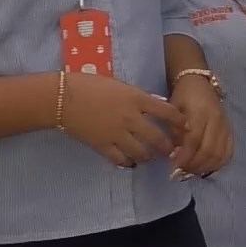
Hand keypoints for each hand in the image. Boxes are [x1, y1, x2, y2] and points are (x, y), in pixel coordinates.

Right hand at [59, 73, 184, 167]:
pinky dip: (128, 162)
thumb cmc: (89, 84)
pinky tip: (130, 161)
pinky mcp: (103, 146)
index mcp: (137, 99)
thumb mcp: (119, 84)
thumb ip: (137, 96)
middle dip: (168, 146)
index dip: (179, 121)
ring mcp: (117, 134)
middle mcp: (131, 118)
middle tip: (171, 149)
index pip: (167, 112)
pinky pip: (121, 160)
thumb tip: (153, 104)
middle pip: (158, 138)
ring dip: (149, 156)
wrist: (61, 97)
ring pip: (142, 153)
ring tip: (151, 156)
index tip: (184, 127)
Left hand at [168, 74, 231, 175]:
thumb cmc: (182, 97)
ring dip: (206, 167)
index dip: (184, 156)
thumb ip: (173, 131)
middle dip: (194, 165)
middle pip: (209, 150)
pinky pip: (229, 151)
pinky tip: (207, 167)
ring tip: (192, 171)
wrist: (199, 83)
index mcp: (200, 112)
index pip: (194, 140)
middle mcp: (216, 120)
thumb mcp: (172, 110)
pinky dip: (219, 163)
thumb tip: (174, 155)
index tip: (173, 167)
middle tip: (181, 171)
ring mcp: (226, 125)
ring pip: (220, 154)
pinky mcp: (230, 130)